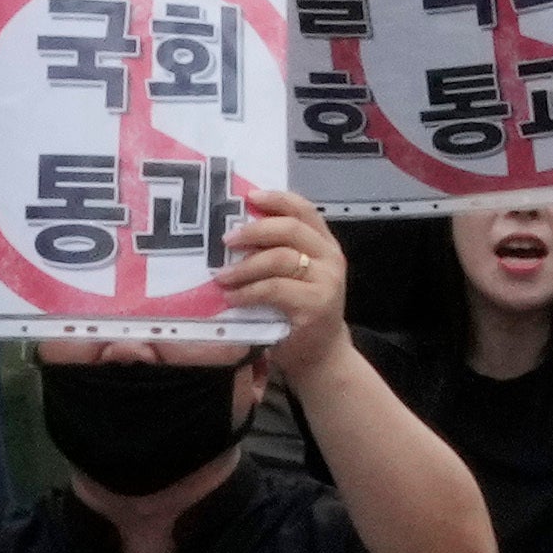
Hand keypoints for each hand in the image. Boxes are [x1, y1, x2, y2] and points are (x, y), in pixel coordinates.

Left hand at [226, 181, 349, 357]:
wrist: (321, 355)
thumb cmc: (299, 313)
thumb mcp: (295, 277)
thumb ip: (278, 254)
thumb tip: (235, 232)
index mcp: (325, 244)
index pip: (304, 210)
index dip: (277, 199)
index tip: (250, 196)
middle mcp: (330, 257)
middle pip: (291, 229)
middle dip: (254, 231)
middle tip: (226, 240)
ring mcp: (326, 280)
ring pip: (280, 258)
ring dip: (245, 266)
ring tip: (222, 276)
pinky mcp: (315, 304)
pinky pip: (275, 288)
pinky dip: (248, 291)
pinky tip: (232, 298)